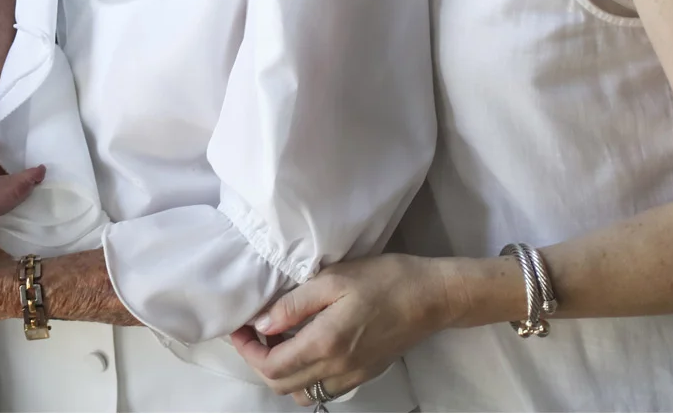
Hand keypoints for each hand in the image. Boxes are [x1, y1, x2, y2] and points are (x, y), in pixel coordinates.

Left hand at [229, 254, 449, 405]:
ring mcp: (352, 377)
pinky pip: (323, 389)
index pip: (271, 366)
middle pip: (281, 385)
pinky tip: (306, 346)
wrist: (432, 297)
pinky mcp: (363, 376)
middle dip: (259, 361)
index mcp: (325, 343)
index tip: (240, 328)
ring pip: (302, 392)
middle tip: (254, 332)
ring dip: (282, 372)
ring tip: (279, 339)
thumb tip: (261, 323)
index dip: (247, 350)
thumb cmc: (384, 279)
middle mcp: (336, 369)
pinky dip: (305, 376)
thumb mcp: (334, 279)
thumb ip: (294, 304)